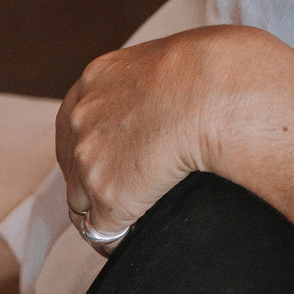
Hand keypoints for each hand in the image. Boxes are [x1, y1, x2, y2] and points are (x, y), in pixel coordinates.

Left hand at [57, 26, 293, 273]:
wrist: (219, 89)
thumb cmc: (216, 66)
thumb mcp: (170, 58)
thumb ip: (153, 80)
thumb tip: (176, 95)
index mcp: (96, 78)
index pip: (80, 122)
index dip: (101, 143)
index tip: (120, 155)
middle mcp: (80, 117)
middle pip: (74, 161)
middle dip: (98, 175)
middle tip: (132, 185)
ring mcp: (89, 158)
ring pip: (83, 199)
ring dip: (108, 206)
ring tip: (139, 212)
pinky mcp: (108, 196)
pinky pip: (105, 233)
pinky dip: (123, 235)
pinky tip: (143, 231)